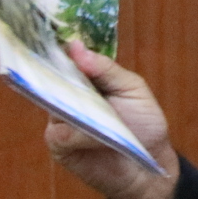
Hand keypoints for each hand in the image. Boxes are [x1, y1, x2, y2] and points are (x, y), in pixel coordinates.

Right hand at [45, 39, 179, 198]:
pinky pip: (60, 134)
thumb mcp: (133, 89)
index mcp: (85, 78)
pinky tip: (96, 137)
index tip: (52, 33)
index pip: (63, 57)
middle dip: (53, 71)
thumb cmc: (144, 124)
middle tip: (58, 62)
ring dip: (75, 107)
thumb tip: (76, 47)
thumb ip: (106, 69)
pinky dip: (78, 134)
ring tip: (96, 111)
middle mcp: (68, 95)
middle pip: (48, 78)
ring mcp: (61, 120)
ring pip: (53, 106)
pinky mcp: (59, 146)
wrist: (149, 165)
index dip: (56, 47)